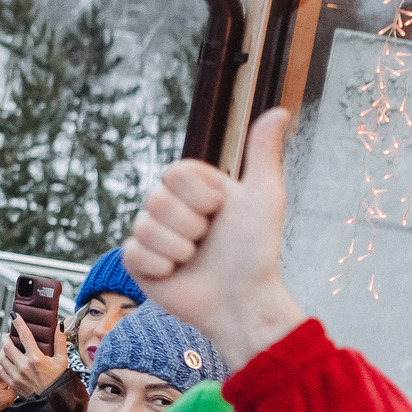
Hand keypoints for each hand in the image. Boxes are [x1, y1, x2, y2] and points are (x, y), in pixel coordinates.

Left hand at [0, 314, 68, 397]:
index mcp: (36, 358)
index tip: (15, 315)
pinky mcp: (12, 383)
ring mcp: (16, 375)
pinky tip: (7, 361)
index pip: (25, 335)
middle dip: (6, 337)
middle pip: (8, 345)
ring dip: (3, 350)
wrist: (52, 402)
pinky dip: (2, 363)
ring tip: (7, 347)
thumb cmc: (58, 380)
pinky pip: (1, 369)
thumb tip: (59, 326)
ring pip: (2, 357)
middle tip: (8, 334)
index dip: (19, 323)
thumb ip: (60, 342)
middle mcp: (24, 366)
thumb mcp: (62, 361)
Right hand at [123, 107, 306, 367]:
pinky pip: (132, 252)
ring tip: (195, 260)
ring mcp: (154, 237)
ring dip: (177, 248)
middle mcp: (173, 210)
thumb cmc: (257, 252)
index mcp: (196, 190)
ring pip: (144, 227)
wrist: (242, 301)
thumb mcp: (263, 196)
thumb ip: (263, 152)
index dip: (198, 194)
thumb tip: (279, 110)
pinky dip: (159, 266)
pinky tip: (176, 275)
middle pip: (156, 198)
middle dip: (189, 224)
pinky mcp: (139, 265)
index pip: (174, 172)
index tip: (220, 210)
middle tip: (208, 240)